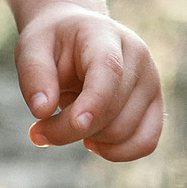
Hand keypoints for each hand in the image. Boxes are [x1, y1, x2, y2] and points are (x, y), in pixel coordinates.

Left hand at [17, 2, 161, 160]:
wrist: (75, 38)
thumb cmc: (52, 44)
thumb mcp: (31, 48)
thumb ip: (34, 75)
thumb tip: (42, 110)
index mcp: (105, 35)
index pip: (108, 70)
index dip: (94, 101)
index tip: (76, 125)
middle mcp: (138, 57)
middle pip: (112, 110)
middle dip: (69, 129)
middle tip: (37, 129)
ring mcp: (152, 82)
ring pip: (125, 132)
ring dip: (89, 138)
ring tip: (69, 118)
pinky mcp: (155, 106)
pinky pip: (145, 143)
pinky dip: (115, 152)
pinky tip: (92, 140)